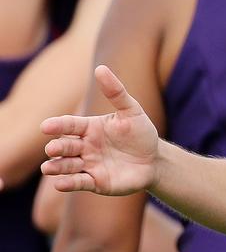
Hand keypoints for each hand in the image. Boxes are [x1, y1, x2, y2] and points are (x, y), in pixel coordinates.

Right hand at [40, 65, 158, 195]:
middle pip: (65, 145)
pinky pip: (78, 183)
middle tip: (53, 147)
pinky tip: (60, 183)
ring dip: (56, 166)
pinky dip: (68, 183)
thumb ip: (116, 92)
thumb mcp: (132, 111)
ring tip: (48, 167)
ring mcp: (88, 164)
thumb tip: (100, 68)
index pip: (69, 125)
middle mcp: (84, 146)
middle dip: (57, 147)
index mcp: (89, 128)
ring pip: (66, 165)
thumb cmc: (141, 133)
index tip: (45, 126)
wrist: (154, 160)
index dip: (58, 125)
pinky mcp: (94, 182)